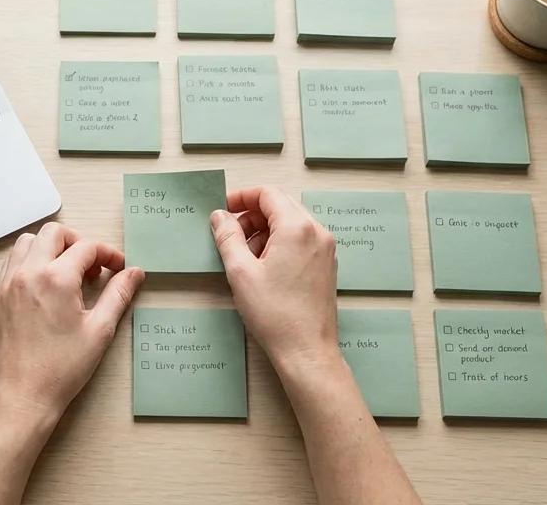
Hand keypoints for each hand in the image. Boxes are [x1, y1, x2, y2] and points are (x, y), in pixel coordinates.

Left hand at [0, 223, 144, 421]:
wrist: (24, 395)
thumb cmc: (60, 369)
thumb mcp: (99, 330)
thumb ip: (118, 295)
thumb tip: (134, 274)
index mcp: (55, 279)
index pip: (86, 247)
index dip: (108, 254)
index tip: (118, 268)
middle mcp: (28, 273)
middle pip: (54, 232)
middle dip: (78, 242)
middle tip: (92, 266)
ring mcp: (9, 283)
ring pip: (28, 241)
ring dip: (51, 247)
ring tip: (68, 272)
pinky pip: (12, 261)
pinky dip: (31, 260)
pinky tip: (46, 283)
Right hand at [210, 186, 338, 370]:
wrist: (307, 351)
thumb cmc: (275, 315)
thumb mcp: (240, 272)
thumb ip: (228, 237)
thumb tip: (220, 217)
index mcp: (297, 228)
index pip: (268, 194)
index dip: (242, 197)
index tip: (224, 210)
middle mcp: (317, 232)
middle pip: (281, 205)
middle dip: (252, 215)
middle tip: (230, 234)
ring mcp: (325, 249)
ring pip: (290, 223)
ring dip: (265, 230)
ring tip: (245, 256)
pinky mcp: (326, 265)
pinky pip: (301, 240)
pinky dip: (280, 243)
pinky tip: (264, 266)